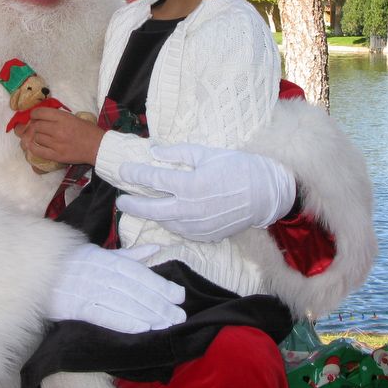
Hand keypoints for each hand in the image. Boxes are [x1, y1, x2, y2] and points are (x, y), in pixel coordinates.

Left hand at [25, 107, 104, 165]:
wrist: (98, 147)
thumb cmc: (89, 131)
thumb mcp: (74, 117)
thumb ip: (58, 117)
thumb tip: (42, 118)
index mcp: (63, 118)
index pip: (40, 112)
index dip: (34, 114)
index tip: (34, 116)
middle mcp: (58, 129)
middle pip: (37, 126)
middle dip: (36, 126)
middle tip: (38, 128)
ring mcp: (56, 143)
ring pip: (37, 137)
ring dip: (37, 137)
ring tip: (42, 137)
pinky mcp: (56, 155)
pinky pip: (38, 150)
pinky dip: (34, 147)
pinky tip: (35, 145)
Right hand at [46, 243, 185, 332]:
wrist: (36, 270)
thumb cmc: (72, 262)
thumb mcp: (101, 254)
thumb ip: (130, 255)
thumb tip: (155, 249)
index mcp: (106, 259)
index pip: (138, 273)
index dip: (159, 284)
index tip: (179, 295)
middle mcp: (100, 273)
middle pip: (134, 289)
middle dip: (158, 303)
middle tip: (179, 315)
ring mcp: (88, 289)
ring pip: (123, 302)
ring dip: (147, 314)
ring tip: (166, 324)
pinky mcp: (76, 307)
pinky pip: (104, 314)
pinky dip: (124, 320)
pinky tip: (142, 327)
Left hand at [116, 143, 295, 241]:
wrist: (265, 193)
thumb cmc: (237, 168)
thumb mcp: (207, 154)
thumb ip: (177, 154)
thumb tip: (154, 152)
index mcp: (189, 184)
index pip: (152, 180)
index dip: (133, 175)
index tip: (122, 171)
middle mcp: (189, 208)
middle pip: (150, 209)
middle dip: (132, 205)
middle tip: (121, 201)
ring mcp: (197, 225)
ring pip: (164, 222)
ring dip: (151, 214)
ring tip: (143, 207)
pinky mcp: (205, 235)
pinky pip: (181, 230)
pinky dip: (171, 222)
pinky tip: (167, 215)